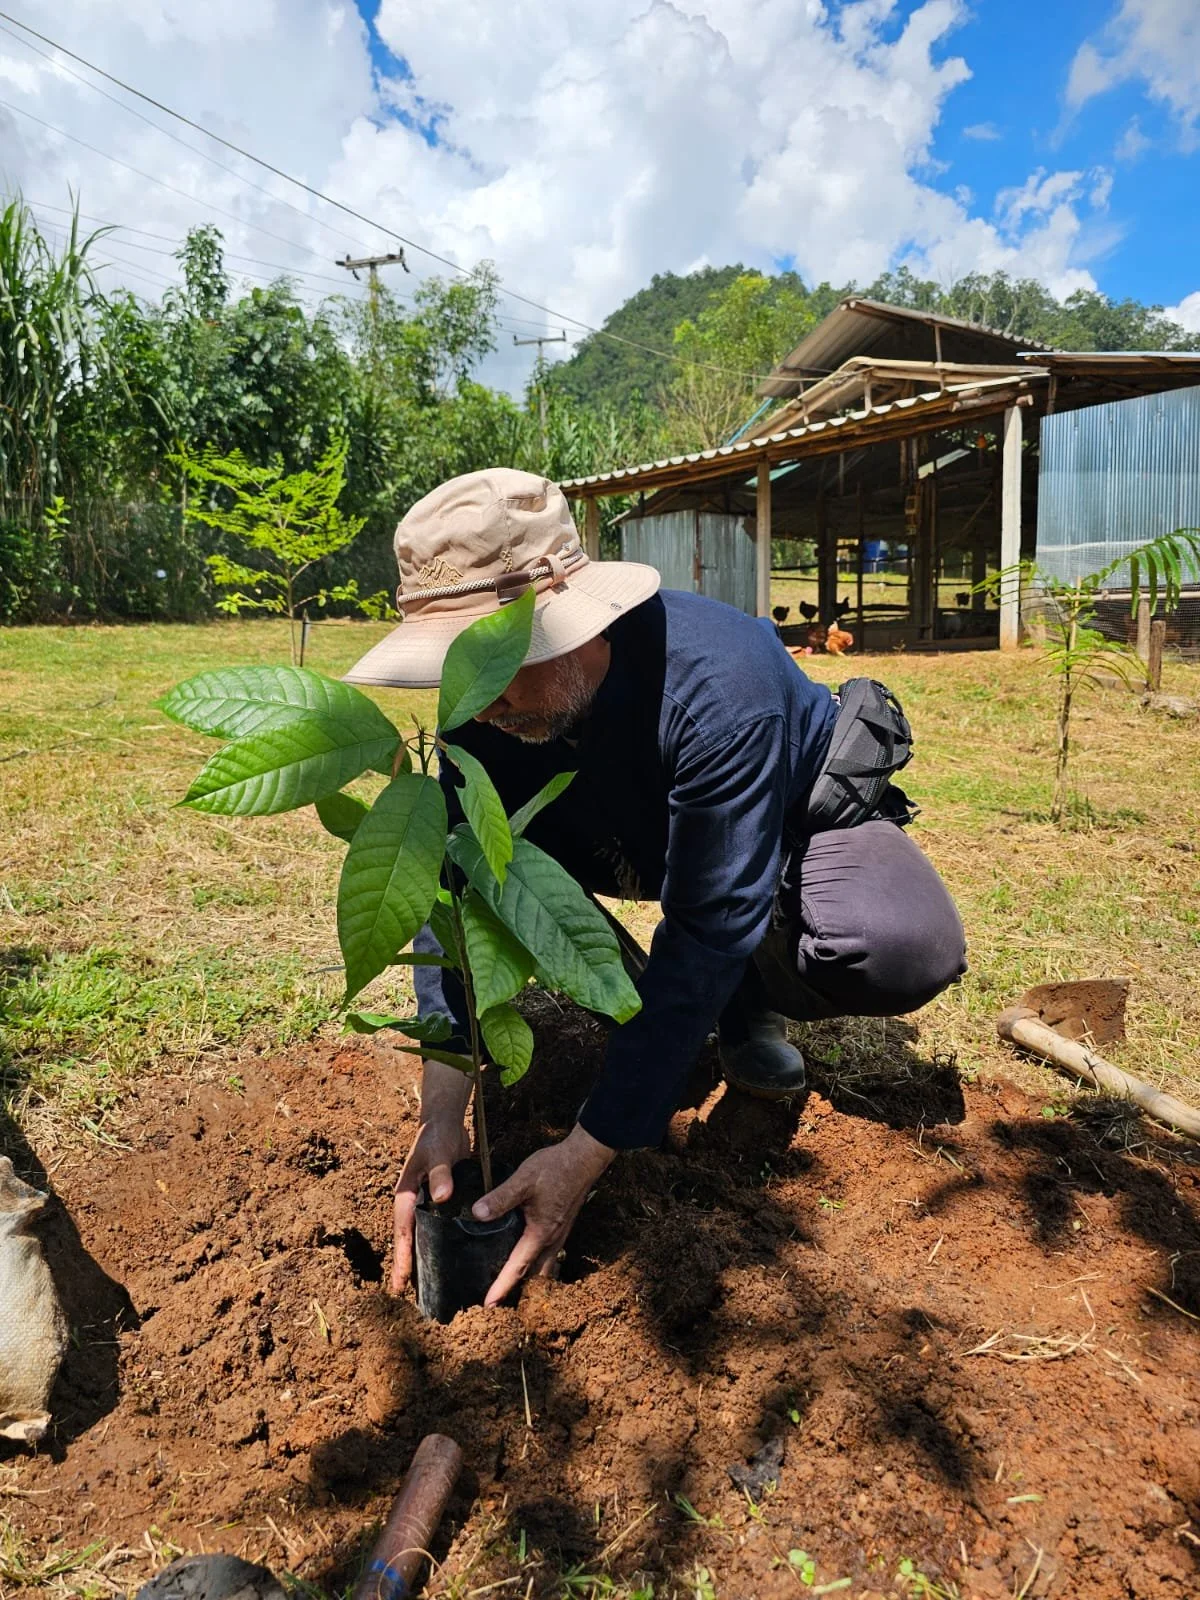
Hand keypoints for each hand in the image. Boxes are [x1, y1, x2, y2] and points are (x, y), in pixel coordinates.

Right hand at [391, 1114, 469, 1293]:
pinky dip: (439, 1239)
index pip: (403, 1230)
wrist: (444, 1121)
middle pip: (408, 1237)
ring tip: (426, 1280)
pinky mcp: (442, 1198)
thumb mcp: (438, 1153)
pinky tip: (448, 1254)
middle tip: (404, 1291)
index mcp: (406, 1194)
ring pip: (422, 1232)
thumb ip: (441, 1174)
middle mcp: (414, 1201)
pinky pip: (437, 1223)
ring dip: (422, 1253)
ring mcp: (427, 1200)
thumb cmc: (437, 1136)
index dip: (402, 1256)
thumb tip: (442, 1197)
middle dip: (405, 1262)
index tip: (400, 1280)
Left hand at [473, 1123, 615, 1306]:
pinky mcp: (561, 1226)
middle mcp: (552, 1239)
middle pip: (533, 1274)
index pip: (518, 1267)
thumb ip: (501, 1198)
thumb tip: (477, 1214)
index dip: (502, 1287)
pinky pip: (547, 1254)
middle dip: (515, 1289)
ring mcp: (559, 1234)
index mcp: (541, 1233)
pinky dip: (535, 1263)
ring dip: (527, 1277)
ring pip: (542, 1266)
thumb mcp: (524, 1180)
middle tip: (496, 1300)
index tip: (488, 1305)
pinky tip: (524, 1255)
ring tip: (509, 1283)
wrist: (584, 1158)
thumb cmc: (555, 1168)